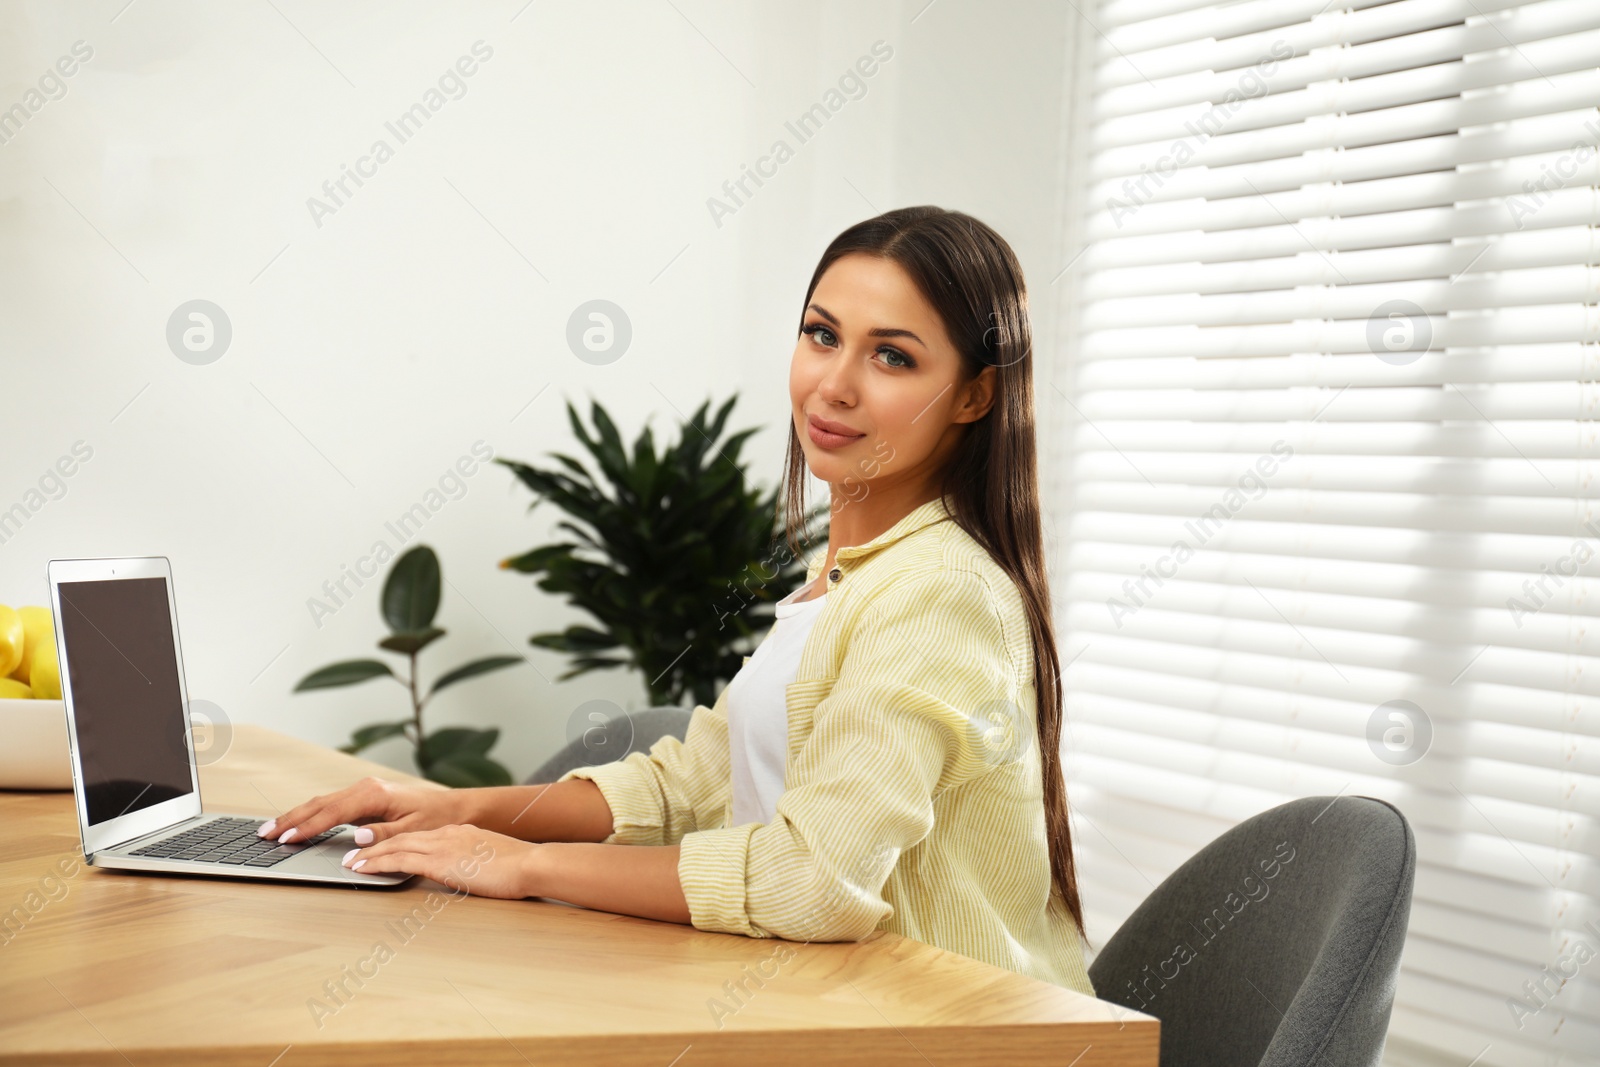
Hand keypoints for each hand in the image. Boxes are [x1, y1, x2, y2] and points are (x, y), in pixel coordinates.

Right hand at [258, 775, 466, 845]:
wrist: (453, 808)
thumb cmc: (436, 819)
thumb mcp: (413, 831)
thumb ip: (383, 835)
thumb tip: (355, 839)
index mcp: (374, 795)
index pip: (332, 812)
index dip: (308, 827)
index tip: (287, 839)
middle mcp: (365, 788)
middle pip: (319, 804)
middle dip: (290, 819)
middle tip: (264, 835)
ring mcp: (362, 791)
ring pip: (321, 803)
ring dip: (295, 816)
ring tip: (270, 831)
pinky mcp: (363, 798)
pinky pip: (329, 805)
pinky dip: (310, 814)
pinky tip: (296, 824)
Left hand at [341, 823, 538, 898]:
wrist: (530, 863)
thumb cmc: (520, 867)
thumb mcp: (492, 860)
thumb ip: (475, 863)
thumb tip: (470, 873)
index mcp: (460, 833)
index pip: (420, 837)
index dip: (396, 843)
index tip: (381, 849)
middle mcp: (447, 834)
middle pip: (402, 838)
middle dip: (375, 846)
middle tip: (353, 854)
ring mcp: (443, 845)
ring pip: (396, 846)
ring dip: (369, 855)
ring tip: (351, 863)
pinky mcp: (439, 862)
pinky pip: (400, 860)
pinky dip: (378, 863)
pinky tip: (364, 869)